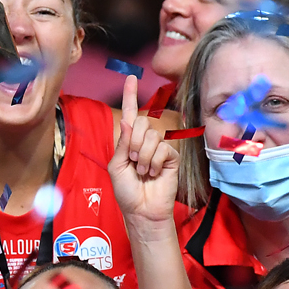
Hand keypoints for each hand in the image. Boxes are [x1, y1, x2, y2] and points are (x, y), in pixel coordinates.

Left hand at [109, 75, 178, 227]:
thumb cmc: (126, 191)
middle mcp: (145, 141)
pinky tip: (154, 173)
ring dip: (143, 156)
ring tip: (143, 171)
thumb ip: (122, 143)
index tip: (131, 78)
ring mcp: (159, 148)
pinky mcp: (172, 157)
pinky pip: (163, 148)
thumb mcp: (116, 166)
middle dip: (133, 143)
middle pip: (141, 122)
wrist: (141, 210)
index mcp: (128, 141)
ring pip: (152, 136)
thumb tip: (128, 120)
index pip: (130, 114)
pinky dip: (155, 162)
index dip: (130, 95)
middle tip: (133, 161)